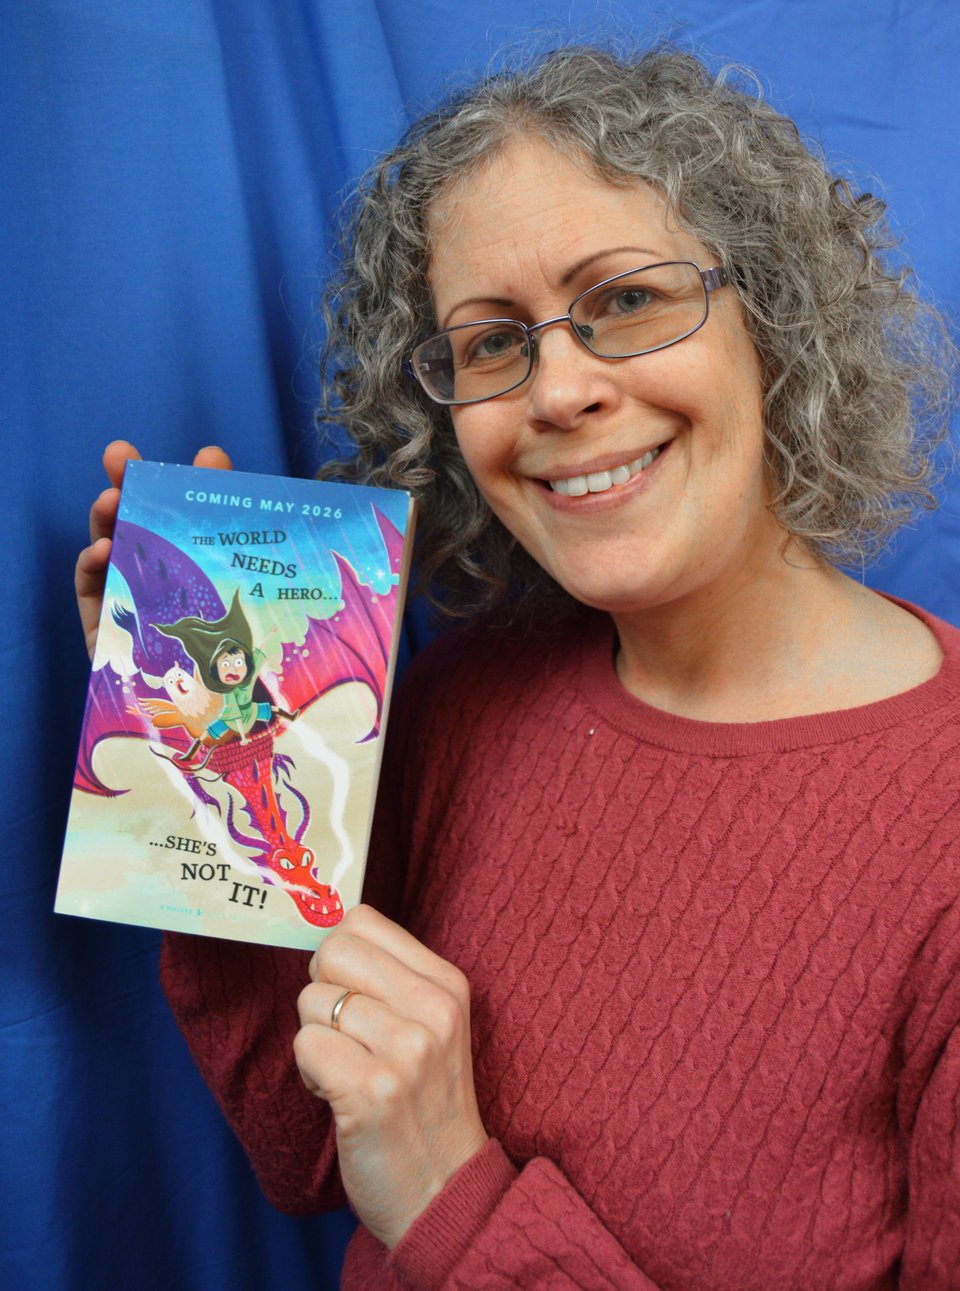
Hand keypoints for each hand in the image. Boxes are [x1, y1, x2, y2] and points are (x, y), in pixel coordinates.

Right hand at [74, 440, 232, 660]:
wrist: (223, 716)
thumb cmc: (235, 656)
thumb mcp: (242, 584)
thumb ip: (229, 523)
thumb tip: (213, 456)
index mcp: (198, 568)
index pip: (185, 516)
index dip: (175, 482)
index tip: (190, 454)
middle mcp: (163, 581)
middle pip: (138, 526)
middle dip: (126, 486)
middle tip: (119, 456)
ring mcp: (133, 604)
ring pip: (110, 552)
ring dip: (105, 521)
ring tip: (109, 501)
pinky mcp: (107, 632)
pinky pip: (91, 593)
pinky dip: (91, 567)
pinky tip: (101, 553)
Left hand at [295, 905, 488, 1249]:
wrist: (447, 1192)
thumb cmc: (425, 1105)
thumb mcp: (432, 1026)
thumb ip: (390, 978)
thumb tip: (324, 936)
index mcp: (447, 984)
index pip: (362, 921)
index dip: (339, 959)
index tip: (355, 998)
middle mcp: (433, 1010)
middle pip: (332, 951)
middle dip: (322, 994)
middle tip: (348, 1039)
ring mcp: (406, 1050)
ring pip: (312, 1001)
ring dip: (317, 1042)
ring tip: (351, 1074)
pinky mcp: (372, 1091)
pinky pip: (305, 1044)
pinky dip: (310, 1073)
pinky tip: (340, 1097)